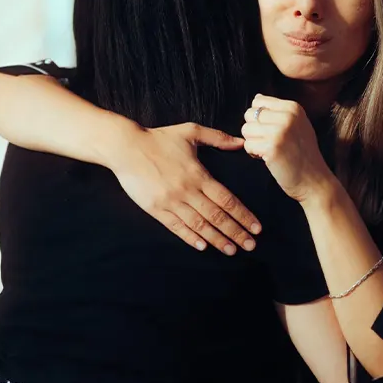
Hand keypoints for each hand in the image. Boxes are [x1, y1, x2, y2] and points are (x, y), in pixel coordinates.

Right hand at [108, 122, 261, 254]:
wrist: (126, 147)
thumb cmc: (159, 138)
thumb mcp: (190, 131)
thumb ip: (217, 137)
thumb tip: (240, 142)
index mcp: (198, 174)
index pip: (227, 199)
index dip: (243, 215)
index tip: (256, 227)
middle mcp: (187, 191)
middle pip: (217, 216)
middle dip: (236, 232)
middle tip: (251, 246)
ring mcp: (171, 202)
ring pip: (199, 225)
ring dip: (217, 239)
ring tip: (231, 250)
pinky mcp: (155, 209)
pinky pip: (176, 227)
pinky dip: (190, 237)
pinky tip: (202, 246)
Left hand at [241, 94, 332, 201]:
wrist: (314, 180)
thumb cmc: (303, 154)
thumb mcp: (297, 125)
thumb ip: (278, 111)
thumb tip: (256, 98)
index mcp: (293, 107)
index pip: (258, 102)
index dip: (260, 119)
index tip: (273, 131)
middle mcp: (287, 115)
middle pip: (249, 114)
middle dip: (255, 130)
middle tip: (270, 142)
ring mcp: (280, 131)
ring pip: (246, 129)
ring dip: (253, 142)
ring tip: (269, 150)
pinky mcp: (271, 147)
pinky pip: (247, 145)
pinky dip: (253, 153)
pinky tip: (268, 158)